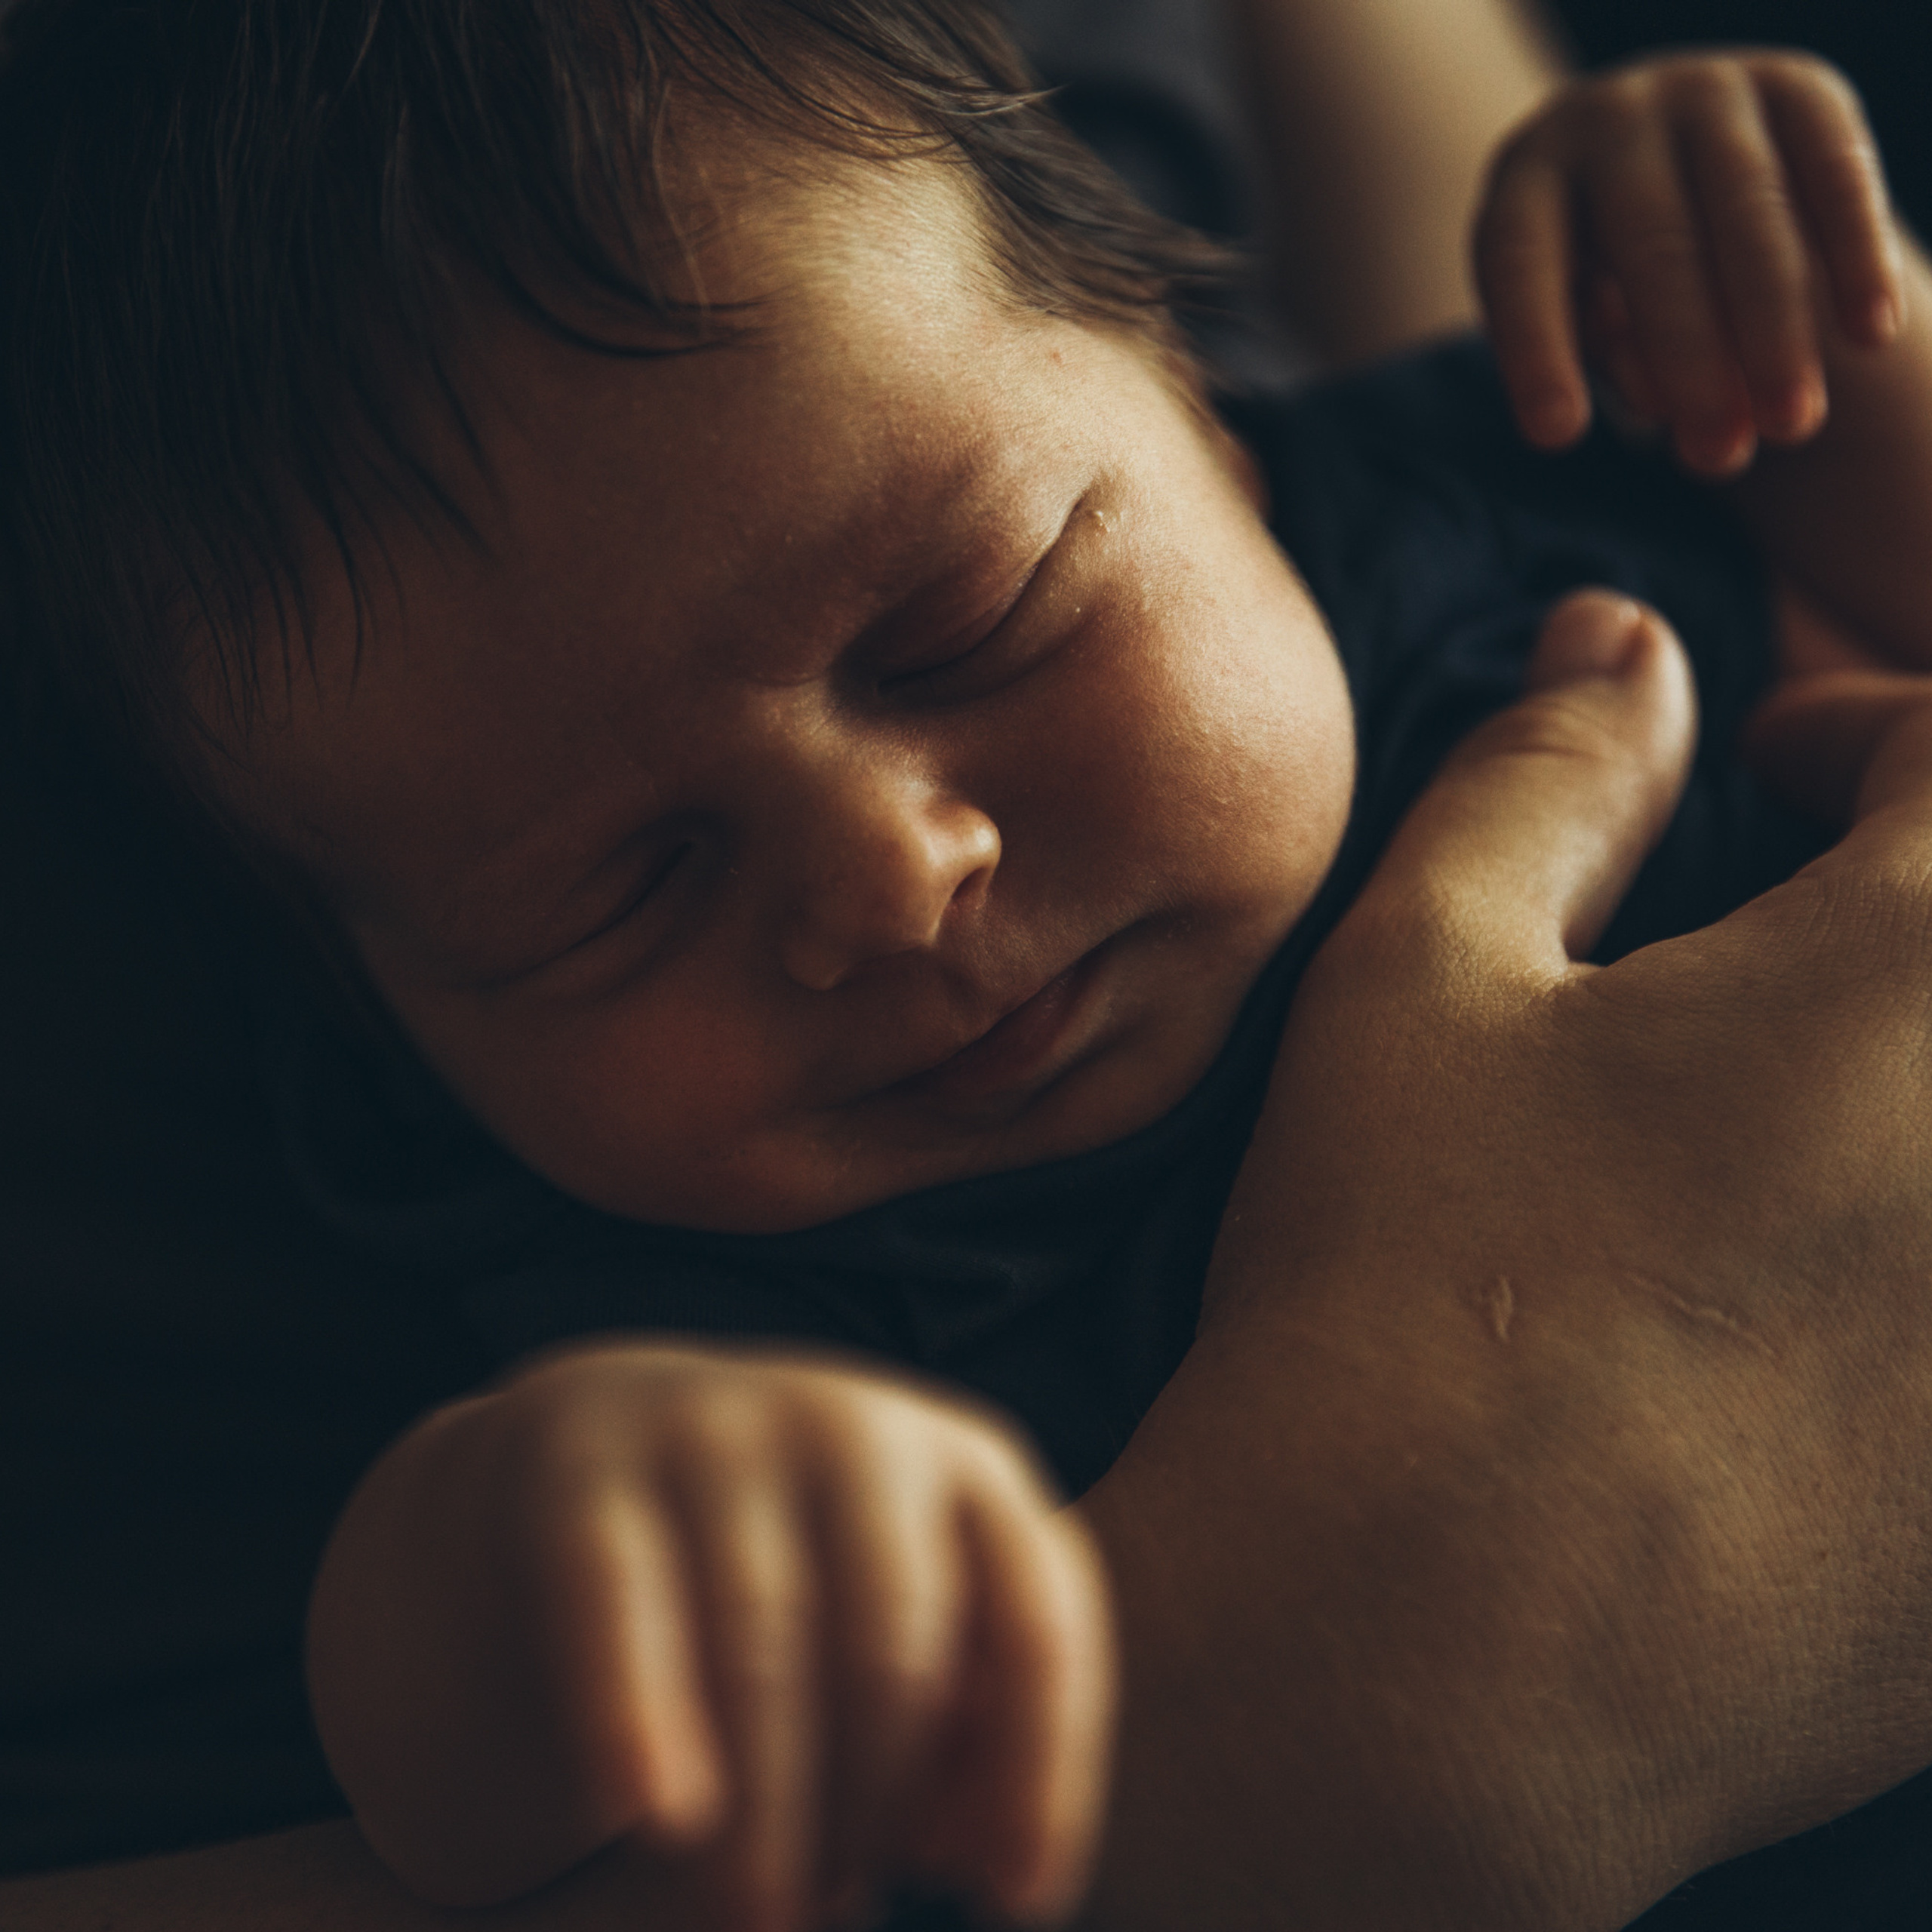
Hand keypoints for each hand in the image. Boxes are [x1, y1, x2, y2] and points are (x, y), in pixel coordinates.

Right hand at [306, 1343, 1113, 1931]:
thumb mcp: (900, 1610)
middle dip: (869, 1811)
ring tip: (749, 1914)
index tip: (1019, 1899)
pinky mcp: (591, 1465)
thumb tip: (982, 1860)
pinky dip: (640, 1715)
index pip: (1039, 1622)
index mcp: (971, 1463)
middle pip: (893, 1646)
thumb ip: (961, 1720)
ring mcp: (722, 1434)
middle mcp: (859, 1431)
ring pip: (761, 1639)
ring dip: (765, 1807)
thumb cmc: (795, 1561)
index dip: (1041, 1769)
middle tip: (823, 1918)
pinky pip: (619, 1604)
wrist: (607, 1434)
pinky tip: (656, 1816)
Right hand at [1080, 591, 1931, 1929]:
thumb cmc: (1403, 1282)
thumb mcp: (1424, 977)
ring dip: (1906, 1075)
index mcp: (1924, 969)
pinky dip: (1905, 1260)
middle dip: (1911, 898)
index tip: (1768, 775)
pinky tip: (1810, 1306)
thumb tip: (1619, 639)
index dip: (1865, 728)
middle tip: (1799, 935)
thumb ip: (1547, 772)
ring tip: (1798, 1117)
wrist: (1425, 1652)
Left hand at [1476, 51, 1904, 476]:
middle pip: (1653, 243)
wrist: (1667, 145)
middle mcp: (1612, 120)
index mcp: (1529, 177)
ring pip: (1748, 211)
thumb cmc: (1596, 264)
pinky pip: (1834, 172)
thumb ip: (1605, 350)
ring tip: (1790, 424)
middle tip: (1716, 456)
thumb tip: (1666, 398)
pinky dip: (1854, 256)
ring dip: (1773, 325)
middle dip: (1688, 357)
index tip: (1557, 436)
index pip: (1523, 265)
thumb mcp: (1572, 308)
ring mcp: (1707, 94)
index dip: (1537, 349)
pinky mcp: (1796, 88)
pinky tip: (1869, 334)